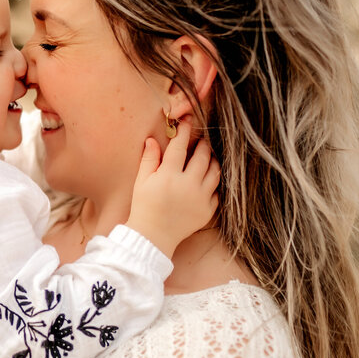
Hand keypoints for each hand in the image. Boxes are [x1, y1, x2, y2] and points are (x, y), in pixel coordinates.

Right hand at [125, 123, 219, 258]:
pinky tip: (208, 179)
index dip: (184, 131)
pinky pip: (216, 191)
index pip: (179, 147)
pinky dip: (214, 183)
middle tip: (202, 140)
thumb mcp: (141, 182)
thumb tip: (153, 139)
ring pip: (215, 172)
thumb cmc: (144, 207)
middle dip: (203, 144)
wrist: (153, 236)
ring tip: (208, 157)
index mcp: (169, 176)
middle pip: (202, 156)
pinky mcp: (207, 210)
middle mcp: (188, 185)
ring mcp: (200, 198)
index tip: (187, 121)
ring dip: (213, 161)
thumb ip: (149, 159)